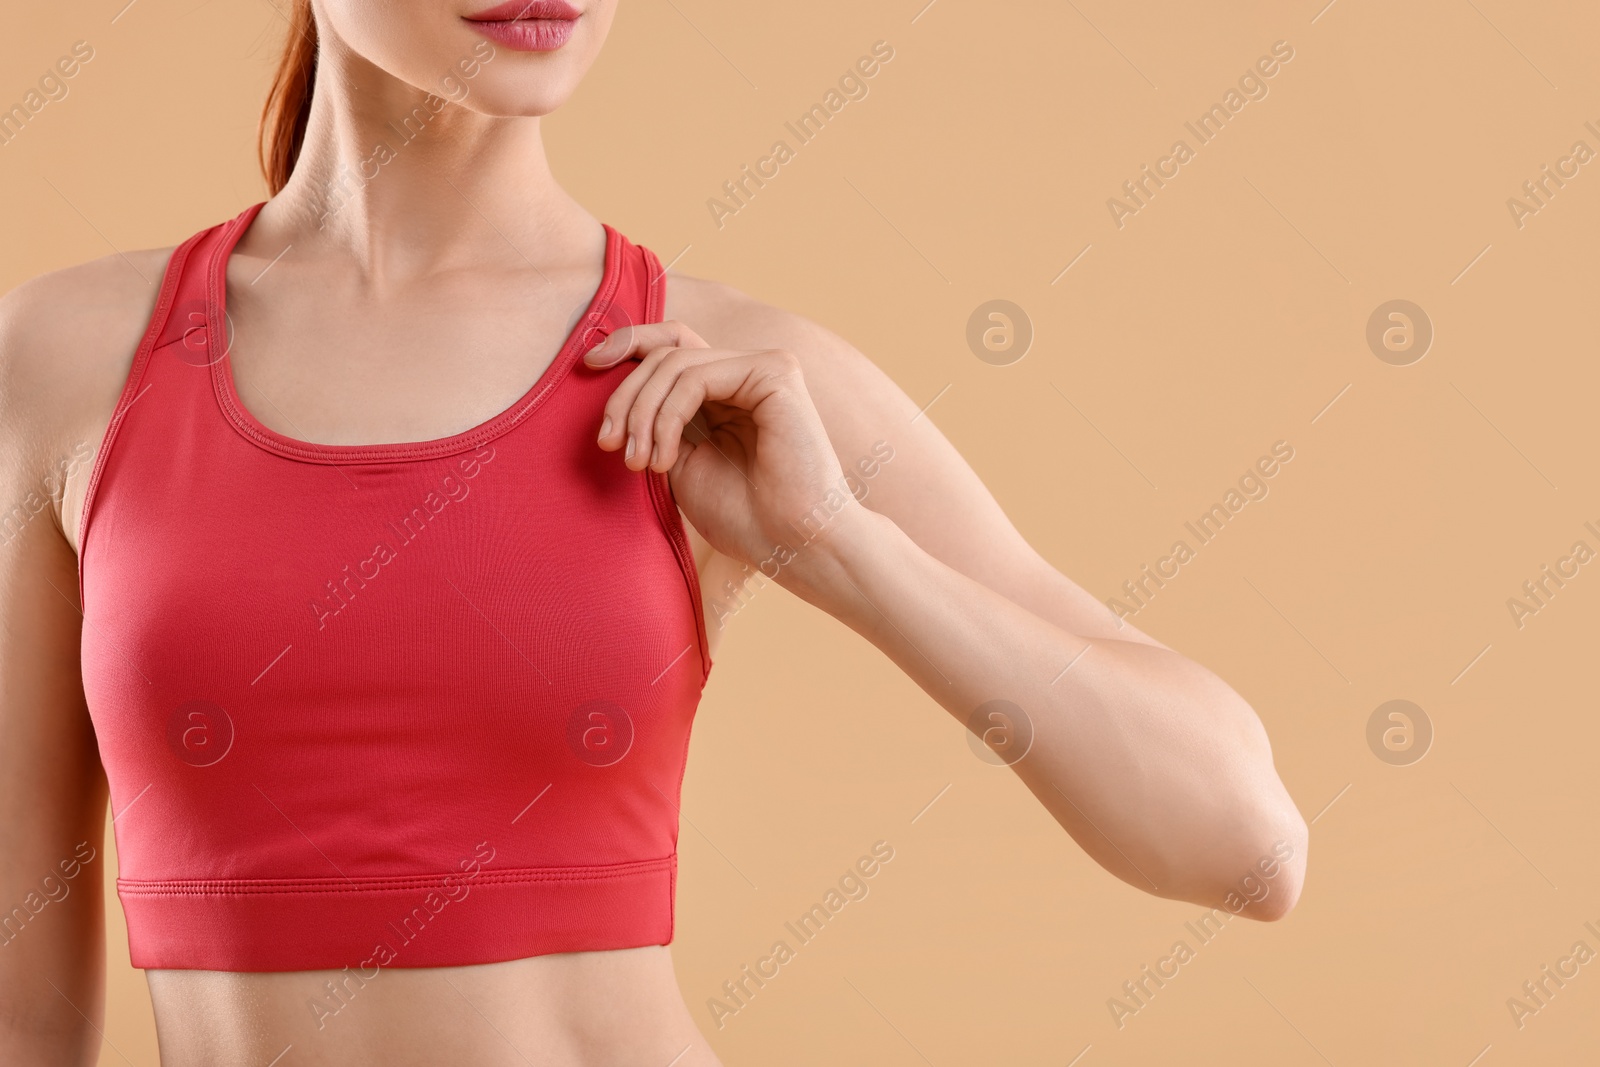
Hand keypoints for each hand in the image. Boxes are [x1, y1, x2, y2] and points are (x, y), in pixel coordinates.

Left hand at [584, 321, 859, 586]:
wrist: (796, 546)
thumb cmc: (746, 518)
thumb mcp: (682, 462)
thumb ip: (658, 421)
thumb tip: (612, 382)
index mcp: (729, 390)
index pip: (673, 344)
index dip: (628, 343)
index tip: (587, 366)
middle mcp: (749, 370)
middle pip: (665, 351)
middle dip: (624, 396)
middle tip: (607, 445)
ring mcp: (765, 366)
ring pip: (673, 363)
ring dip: (641, 414)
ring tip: (636, 464)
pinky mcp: (775, 372)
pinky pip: (695, 377)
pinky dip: (666, 418)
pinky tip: (663, 460)